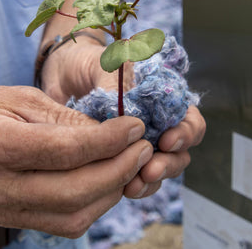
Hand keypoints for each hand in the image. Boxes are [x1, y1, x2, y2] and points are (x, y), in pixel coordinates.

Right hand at [0, 83, 152, 237]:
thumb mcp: (22, 97)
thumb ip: (67, 120)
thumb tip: (114, 135)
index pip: (64, 152)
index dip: (108, 141)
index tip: (136, 127)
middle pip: (74, 192)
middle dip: (119, 171)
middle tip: (142, 148)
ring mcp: (3, 211)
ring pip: (75, 216)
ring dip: (111, 191)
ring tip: (128, 163)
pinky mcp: (12, 220)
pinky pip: (65, 223)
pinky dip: (94, 204)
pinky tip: (105, 179)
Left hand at [40, 37, 205, 198]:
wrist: (62, 71)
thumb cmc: (90, 62)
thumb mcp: (107, 66)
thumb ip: (122, 89)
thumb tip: (131, 118)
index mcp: (163, 98)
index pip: (189, 119)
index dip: (186, 133)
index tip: (167, 141)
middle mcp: (156, 122)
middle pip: (180, 150)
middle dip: (170, 163)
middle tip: (151, 170)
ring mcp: (138, 142)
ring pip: (160, 167)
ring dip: (153, 179)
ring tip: (135, 184)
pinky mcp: (118, 157)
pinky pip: (136, 177)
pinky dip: (136, 185)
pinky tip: (125, 189)